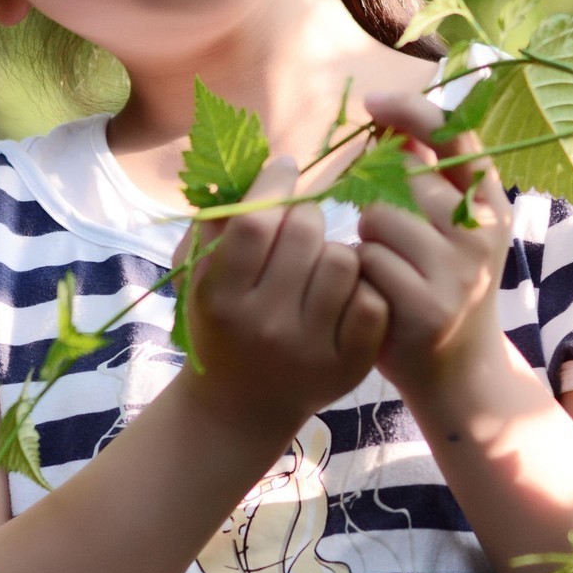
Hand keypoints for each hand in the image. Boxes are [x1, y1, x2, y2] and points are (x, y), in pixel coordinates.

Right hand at [176, 156, 388, 440]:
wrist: (241, 406)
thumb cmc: (222, 323)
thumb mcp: (200, 276)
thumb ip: (219, 219)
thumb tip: (267, 166)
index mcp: (221, 297)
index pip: (255, 223)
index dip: (275, 185)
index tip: (285, 171)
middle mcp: (263, 325)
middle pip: (307, 233)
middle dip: (307, 218)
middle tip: (301, 231)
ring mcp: (309, 349)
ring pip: (345, 261)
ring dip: (336, 254)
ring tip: (320, 268)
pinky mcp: (348, 366)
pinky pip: (372, 301)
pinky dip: (362, 291)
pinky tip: (343, 296)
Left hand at [355, 92, 512, 399]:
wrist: (460, 373)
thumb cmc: (439, 288)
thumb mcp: (451, 232)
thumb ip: (428, 180)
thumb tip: (389, 122)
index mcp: (491, 205)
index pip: (456, 135)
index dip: (412, 111)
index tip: (372, 103)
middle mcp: (482, 233)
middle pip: (401, 176)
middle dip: (374, 194)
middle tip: (381, 231)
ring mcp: (457, 272)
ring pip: (377, 217)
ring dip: (362, 237)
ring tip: (381, 268)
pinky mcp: (425, 306)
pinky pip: (365, 261)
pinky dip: (357, 273)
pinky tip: (372, 294)